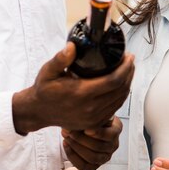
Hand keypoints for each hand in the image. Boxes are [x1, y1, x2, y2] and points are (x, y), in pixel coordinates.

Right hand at [11, 42, 133, 133]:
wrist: (39, 111)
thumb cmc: (44, 89)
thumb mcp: (48, 71)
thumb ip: (60, 59)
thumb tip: (72, 46)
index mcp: (81, 93)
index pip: (113, 80)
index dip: (125, 68)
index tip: (129, 56)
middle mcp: (90, 107)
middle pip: (121, 90)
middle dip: (129, 73)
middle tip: (130, 60)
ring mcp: (93, 118)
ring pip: (120, 100)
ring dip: (127, 84)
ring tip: (128, 70)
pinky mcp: (94, 123)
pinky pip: (114, 109)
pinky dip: (121, 96)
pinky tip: (120, 86)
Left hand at [61, 116, 122, 169]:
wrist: (85, 126)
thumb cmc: (91, 116)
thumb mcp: (96, 111)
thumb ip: (95, 114)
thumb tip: (90, 114)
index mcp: (116, 129)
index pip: (110, 135)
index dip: (98, 133)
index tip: (86, 129)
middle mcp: (113, 145)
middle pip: (98, 146)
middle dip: (81, 139)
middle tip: (69, 131)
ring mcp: (105, 157)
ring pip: (91, 157)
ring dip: (76, 147)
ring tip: (66, 137)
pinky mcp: (95, 165)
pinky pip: (83, 165)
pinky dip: (72, 156)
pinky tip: (66, 145)